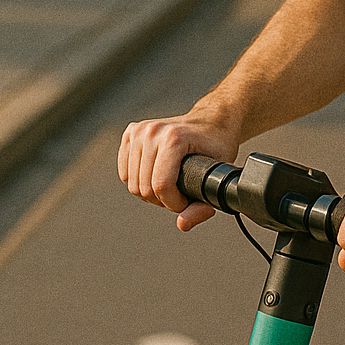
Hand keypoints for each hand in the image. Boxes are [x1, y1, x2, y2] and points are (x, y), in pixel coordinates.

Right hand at [118, 114, 238, 230]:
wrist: (211, 120)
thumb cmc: (217, 144)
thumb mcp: (219, 174)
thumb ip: (203, 204)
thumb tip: (182, 224)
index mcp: (173, 138)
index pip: (160, 186)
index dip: (174, 203)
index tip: (187, 201)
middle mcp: (152, 132)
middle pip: (144, 188)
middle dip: (163, 200)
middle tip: (181, 194)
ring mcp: (138, 130)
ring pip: (132, 184)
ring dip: (151, 193)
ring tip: (171, 186)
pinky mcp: (130, 133)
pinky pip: (124, 173)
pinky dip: (139, 182)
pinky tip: (156, 177)